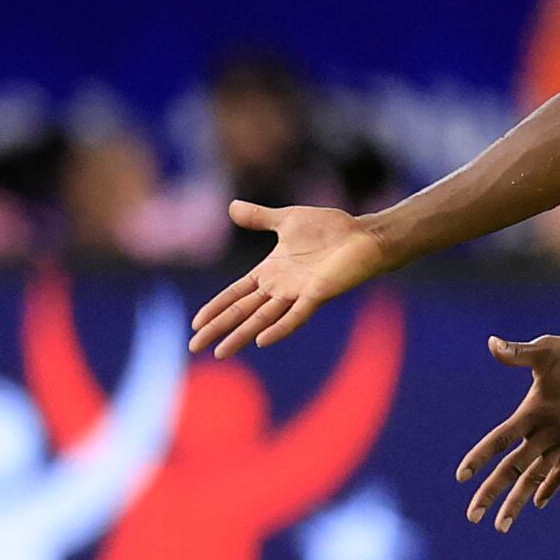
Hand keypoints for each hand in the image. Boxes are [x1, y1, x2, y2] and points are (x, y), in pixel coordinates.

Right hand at [189, 203, 390, 356]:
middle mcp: (280, 287)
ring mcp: (298, 293)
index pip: (235, 293)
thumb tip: (231, 207)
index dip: (216, 307)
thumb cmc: (331, 229)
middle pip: (242, 311)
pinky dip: (278, 328)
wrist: (364, 235)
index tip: (196, 323)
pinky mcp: (317, 295)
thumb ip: (260, 218)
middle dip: (219, 328)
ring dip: (241, 335)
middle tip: (195, 348)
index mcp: (270, 271)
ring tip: (221, 353)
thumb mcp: (287, 220)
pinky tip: (261, 341)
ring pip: (262, 318)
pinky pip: (295, 315)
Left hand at [456, 332, 559, 531]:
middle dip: (493, 493)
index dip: (480, 457)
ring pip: (538, 477)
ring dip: (519, 501)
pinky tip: (538, 502)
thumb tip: (491, 344)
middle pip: (516, 468)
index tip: (461, 476)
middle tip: (472, 516)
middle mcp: (550, 432)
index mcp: (536, 412)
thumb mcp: (547, 350)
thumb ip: (517, 353)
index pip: (502, 439)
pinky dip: (550, 486)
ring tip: (502, 525)